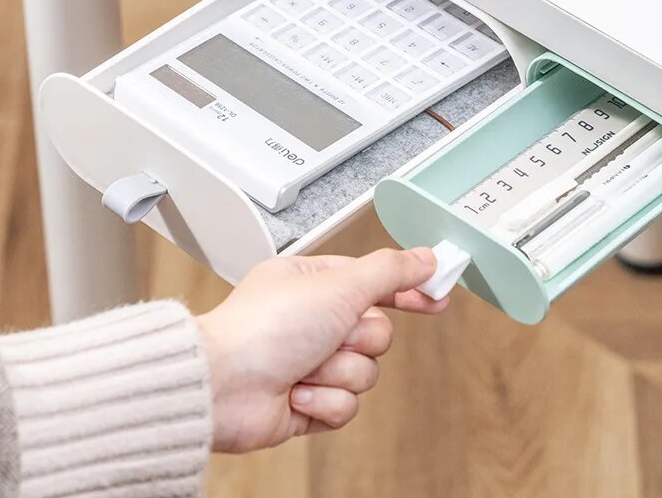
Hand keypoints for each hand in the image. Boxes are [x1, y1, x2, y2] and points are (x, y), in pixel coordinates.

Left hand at [197, 247, 446, 452]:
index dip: (409, 288)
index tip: (438, 294)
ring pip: (365, 370)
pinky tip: (297, 394)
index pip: (376, 281)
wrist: (222, 387)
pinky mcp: (308, 401)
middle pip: (377, 330)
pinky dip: (324, 401)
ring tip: (306, 366)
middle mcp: (314, 319)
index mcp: (315, 282)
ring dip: (339, 370)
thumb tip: (424, 257)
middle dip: (358, 338)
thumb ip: (390, 271)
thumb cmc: (265, 327)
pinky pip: (346, 405)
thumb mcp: (339, 285)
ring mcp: (310, 361)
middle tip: (333, 333)